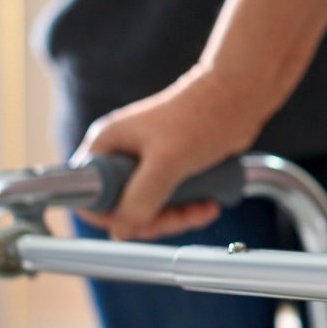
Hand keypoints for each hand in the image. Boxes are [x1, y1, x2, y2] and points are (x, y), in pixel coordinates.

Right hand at [74, 69, 264, 240]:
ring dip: (176, 217)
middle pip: (121, 207)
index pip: (88, 194)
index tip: (139, 221)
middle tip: (178, 217)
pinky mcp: (169, 167)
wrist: (238, 97)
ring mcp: (146, 161)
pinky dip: (188, 209)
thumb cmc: (202, 117)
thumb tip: (121, 231)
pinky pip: (170, 201)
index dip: (109, 215)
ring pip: (149, 208)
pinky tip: (209, 203)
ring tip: (203, 208)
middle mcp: (122, 153)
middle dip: (153, 220)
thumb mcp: (167, 162)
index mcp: (108, 145)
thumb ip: (142, 197)